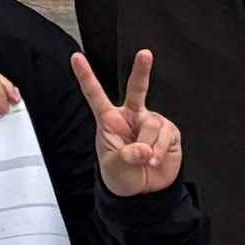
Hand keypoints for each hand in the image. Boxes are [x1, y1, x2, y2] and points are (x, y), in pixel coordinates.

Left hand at [73, 47, 182, 196]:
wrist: (144, 191)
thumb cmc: (121, 175)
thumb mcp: (114, 166)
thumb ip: (126, 156)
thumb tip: (144, 149)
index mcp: (109, 120)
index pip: (95, 95)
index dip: (86, 76)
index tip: (76, 57)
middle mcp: (131, 115)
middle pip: (136, 89)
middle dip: (142, 70)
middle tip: (145, 53)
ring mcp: (151, 122)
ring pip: (151, 125)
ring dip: (148, 147)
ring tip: (145, 161)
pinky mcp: (169, 132)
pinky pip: (165, 136)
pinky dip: (160, 151)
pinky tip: (155, 160)